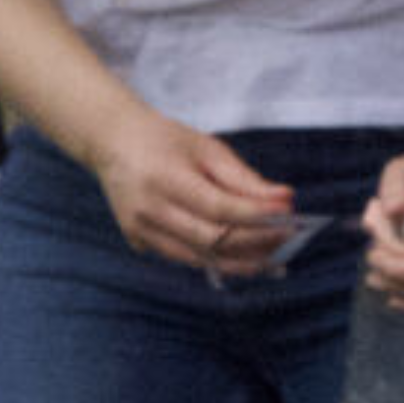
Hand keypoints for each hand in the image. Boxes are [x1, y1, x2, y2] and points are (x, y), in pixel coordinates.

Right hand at [89, 111, 297, 274]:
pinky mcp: (139, 242)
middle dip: (255, 242)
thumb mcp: (206, 147)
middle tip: (290, 239)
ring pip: (199, 258)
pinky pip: (186, 257)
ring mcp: (140, 231)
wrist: (114, 143)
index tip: (288, 213)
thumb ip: (243, 178)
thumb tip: (284, 200)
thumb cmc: (167, 141)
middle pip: (210, 238)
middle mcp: (148, 210)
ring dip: (241, 261)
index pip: (217, 207)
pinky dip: (218, 260)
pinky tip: (246, 258)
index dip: (254, 214)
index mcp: (164, 179)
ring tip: (275, 258)